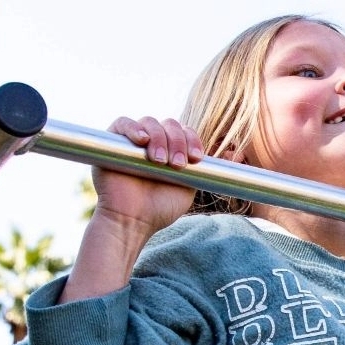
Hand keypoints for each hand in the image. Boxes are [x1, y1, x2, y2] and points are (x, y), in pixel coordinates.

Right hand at [93, 116, 219, 232]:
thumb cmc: (159, 209)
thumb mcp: (189, 187)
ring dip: (160, 138)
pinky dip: (133, 128)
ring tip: (159, 161)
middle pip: (169, 124)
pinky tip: (142, 141)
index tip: (196, 159)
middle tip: (177, 165)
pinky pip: (122, 122)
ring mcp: (131, 142)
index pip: (184, 131)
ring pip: (150, 122)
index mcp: (170, 150)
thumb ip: (203, 169)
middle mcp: (151, 143)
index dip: (192, 140)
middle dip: (177, 141)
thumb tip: (233, 154)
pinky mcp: (111, 143)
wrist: (132, 222)